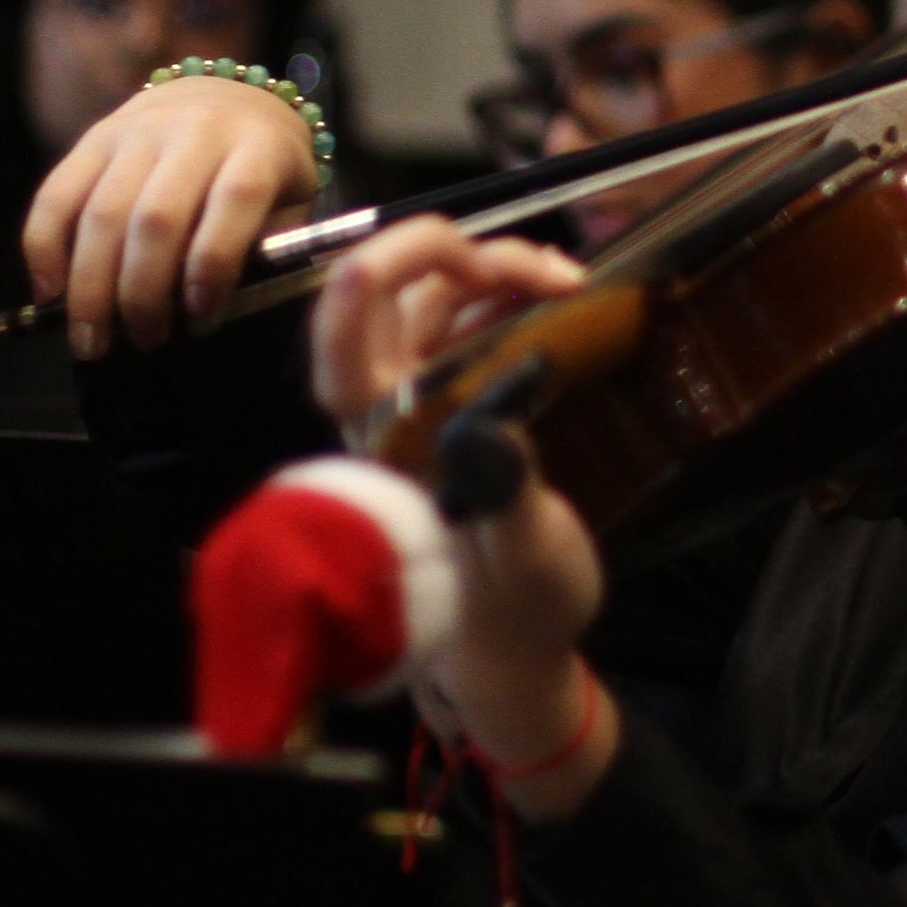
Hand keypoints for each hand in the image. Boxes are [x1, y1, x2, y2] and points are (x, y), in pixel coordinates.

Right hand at [23, 75, 323, 357]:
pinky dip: (44, 249)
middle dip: (144, 293)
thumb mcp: (289, 200)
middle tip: (145, 342)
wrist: (223, 98)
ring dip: (91, 287)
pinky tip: (51, 294)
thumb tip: (215, 310)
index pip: (236, 198)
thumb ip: (265, 247)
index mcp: (257, 146)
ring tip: (94, 341)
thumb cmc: (262, 170)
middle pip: (157, 216)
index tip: (200, 319)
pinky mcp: (92, 138)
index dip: (214, 262)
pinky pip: (56, 195)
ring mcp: (138, 130)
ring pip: (102, 212)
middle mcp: (195, 129)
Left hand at [313, 218, 607, 813]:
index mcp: (384, 448)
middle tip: (538, 269)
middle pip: (387, 298)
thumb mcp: (523, 558)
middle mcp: (390, 412)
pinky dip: (508, 291)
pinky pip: (469, 320)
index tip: (427, 260)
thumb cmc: (514, 615)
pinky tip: (554, 292)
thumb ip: (504, 491)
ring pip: (433, 299)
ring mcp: (423, 401)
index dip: (367, 287)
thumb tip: (489, 422)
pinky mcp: (460, 401)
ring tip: (565, 277)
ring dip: (494, 267)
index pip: (341, 350)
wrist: (518, 649)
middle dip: (453, 257)